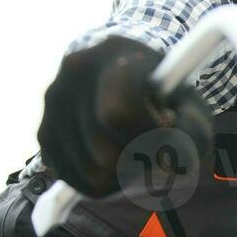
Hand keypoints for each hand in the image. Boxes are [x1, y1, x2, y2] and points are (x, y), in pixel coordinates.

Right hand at [37, 35, 212, 197]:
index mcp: (115, 54)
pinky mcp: (44, 133)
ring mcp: (53, 102)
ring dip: (122, 173)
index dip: (150, 135)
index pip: (118, 113)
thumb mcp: (192, 106)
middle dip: (138, 159)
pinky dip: (103, 181)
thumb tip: (166, 161)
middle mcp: (74, 73)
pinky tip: (116, 155)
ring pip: (90, 172)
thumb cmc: (165, 96)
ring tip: (133, 144)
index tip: (166, 125)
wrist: (127, 78)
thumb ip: (191, 132)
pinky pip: (76, 181)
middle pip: (105, 153)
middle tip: (151, 137)